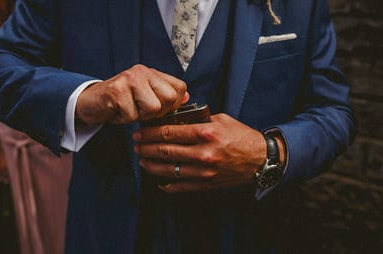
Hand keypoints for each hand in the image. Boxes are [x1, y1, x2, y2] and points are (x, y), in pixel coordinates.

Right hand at [76, 64, 188, 124]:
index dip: (172, 105)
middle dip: (157, 112)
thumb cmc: (117, 102)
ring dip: (139, 116)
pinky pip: (132, 115)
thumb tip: (187, 97)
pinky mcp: (117, 91)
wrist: (88, 103)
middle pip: (169, 99)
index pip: (179, 88)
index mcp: (150, 72)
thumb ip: (163, 95)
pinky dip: (123, 119)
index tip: (156, 108)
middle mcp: (141, 72)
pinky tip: (115, 111)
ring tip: (126, 110)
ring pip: (153, 108)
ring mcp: (129, 79)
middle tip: (138, 110)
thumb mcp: (143, 96)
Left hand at [132, 114, 265, 192]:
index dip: (149, 132)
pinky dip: (166, 184)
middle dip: (145, 148)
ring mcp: (204, 170)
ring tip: (141, 160)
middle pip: (165, 151)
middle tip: (135, 145)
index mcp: (206, 133)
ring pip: (169, 169)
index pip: (169, 132)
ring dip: (151, 165)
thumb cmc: (241, 136)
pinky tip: (157, 180)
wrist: (261, 159)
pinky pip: (180, 186)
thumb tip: (175, 118)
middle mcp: (203, 152)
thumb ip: (198, 119)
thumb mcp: (221, 120)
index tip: (139, 132)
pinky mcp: (206, 184)